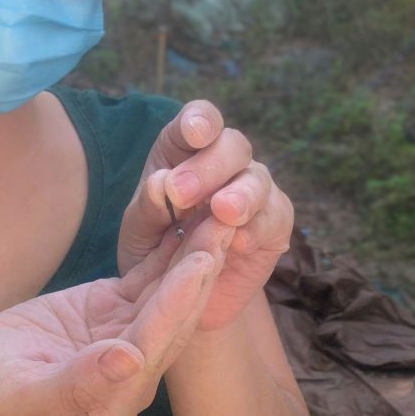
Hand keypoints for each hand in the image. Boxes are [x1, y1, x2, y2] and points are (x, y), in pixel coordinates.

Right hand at [0, 236, 225, 415]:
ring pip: (168, 296)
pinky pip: (147, 280)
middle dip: (201, 272)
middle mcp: (136, 377)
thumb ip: (75, 383)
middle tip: (228, 223)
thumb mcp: (22, 392)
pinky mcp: (119, 314)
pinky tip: (188, 218)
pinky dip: (167, 251)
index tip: (201, 263)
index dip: (177, 304)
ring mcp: (131, 343)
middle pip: (175, 320)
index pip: (154, 347)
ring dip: (194, 255)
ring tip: (221, 212)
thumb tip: (129, 361)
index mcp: (117, 405)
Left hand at [118, 100, 293, 331]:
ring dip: (240, 194)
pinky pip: (274, 217)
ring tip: (222, 211)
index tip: (194, 132)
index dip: (200, 119)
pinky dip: (255, 228)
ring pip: (258, 178)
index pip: (200, 120)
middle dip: (210, 166)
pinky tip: (236, 242)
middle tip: (181, 193)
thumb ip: (147, 206)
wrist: (181, 295)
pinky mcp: (275, 222)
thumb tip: (161, 182)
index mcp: (185, 151)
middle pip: (233, 145)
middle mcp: (224, 163)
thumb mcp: (139, 231)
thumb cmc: (155, 250)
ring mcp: (254, 189)